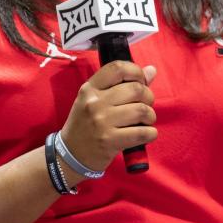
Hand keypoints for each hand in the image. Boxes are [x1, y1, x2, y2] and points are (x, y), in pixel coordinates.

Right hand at [58, 60, 156, 179]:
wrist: (71, 154)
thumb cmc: (86, 124)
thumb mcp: (95, 100)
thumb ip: (121, 84)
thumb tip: (151, 70)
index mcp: (89, 89)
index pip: (118, 68)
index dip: (136, 72)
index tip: (140, 81)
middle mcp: (94, 103)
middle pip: (136, 89)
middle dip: (148, 97)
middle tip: (144, 106)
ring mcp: (101, 122)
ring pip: (142, 110)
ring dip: (150, 116)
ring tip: (145, 121)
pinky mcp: (110, 141)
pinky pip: (142, 133)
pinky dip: (150, 133)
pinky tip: (146, 134)